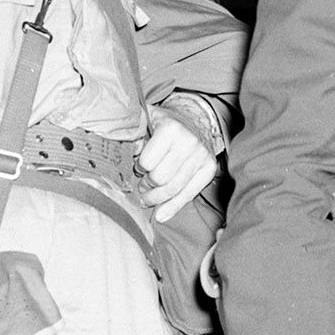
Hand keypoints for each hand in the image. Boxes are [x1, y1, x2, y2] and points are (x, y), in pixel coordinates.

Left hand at [139, 109, 220, 223]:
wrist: (195, 120)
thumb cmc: (165, 124)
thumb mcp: (146, 121)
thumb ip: (133, 135)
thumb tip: (124, 151)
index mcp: (171, 128)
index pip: (147, 162)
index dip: (139, 168)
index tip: (138, 167)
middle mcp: (189, 141)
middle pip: (160, 179)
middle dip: (147, 185)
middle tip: (142, 185)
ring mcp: (201, 156)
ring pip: (174, 189)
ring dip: (156, 198)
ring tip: (147, 198)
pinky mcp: (210, 168)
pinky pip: (189, 194)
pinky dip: (173, 207)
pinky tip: (161, 214)